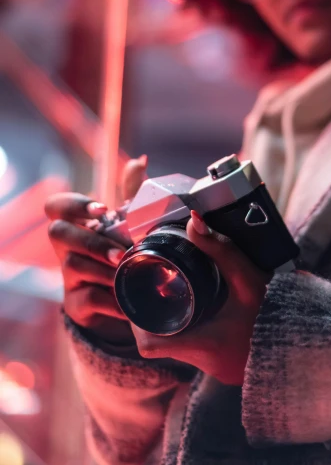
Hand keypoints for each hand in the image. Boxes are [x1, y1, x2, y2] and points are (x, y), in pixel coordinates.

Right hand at [45, 156, 147, 344]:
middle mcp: (66, 248)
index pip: (55, 205)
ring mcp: (69, 277)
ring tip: (129, 273)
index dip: (73, 204)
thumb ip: (132, 192)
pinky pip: (87, 298)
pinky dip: (111, 300)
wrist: (121, 300)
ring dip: (103, 269)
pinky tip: (130, 302)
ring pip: (71, 265)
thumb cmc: (119, 253)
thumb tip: (140, 160)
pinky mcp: (77, 304)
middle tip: (121, 251)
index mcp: (77, 225)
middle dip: (91, 240)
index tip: (102, 209)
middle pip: (57, 233)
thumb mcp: (127, 223)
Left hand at [130, 212, 271, 385]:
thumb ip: (220, 250)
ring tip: (182, 293)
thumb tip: (194, 222)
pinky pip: (198, 347)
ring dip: (177, 321)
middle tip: (161, 286)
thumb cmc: (279, 313)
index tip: (139, 297)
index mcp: (203, 346)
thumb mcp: (248, 278)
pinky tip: (203, 309)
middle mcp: (206, 363)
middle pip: (162, 342)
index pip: (149, 347)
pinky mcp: (227, 364)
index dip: (137, 323)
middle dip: (158, 314)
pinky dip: (195, 328)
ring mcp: (217, 368)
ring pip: (180, 345)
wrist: (308, 342)